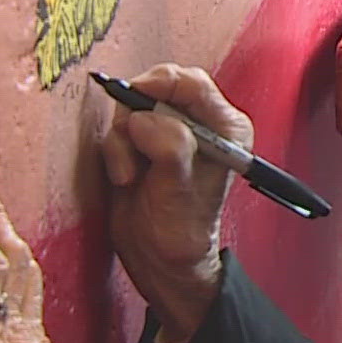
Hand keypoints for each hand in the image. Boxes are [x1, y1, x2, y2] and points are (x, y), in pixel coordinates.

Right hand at [96, 64, 251, 342]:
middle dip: (137, 116)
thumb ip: (168, 149)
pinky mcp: (144, 142)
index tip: (136, 96)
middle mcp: (200, 123)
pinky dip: (116, 151)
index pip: (193, 84)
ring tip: (130, 176)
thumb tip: (144, 120)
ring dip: (123, 141)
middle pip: (159, 88)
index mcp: (225, 128)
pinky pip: (121, 129)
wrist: (161, 259)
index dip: (161, 83)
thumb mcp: (179, 191)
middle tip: (131, 144)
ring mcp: (170, 131)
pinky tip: (126, 178)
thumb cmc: (181, 231)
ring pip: (134, 109)